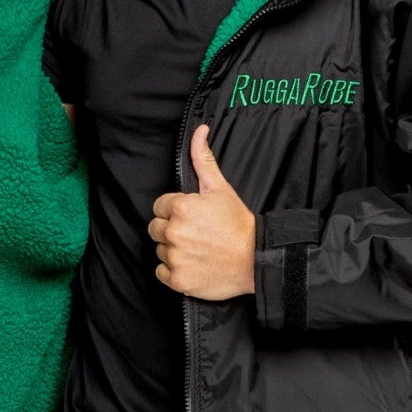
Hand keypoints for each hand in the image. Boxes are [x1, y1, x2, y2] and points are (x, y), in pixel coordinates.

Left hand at [148, 125, 256, 298]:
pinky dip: (173, 271)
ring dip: (173, 251)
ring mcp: (175, 257)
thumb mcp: (221, 188)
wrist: (255, 259)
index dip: (174, 211)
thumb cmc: (238, 224)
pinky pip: (161, 272)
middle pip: (156, 228)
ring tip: (197, 250)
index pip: (160, 206)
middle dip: (171, 230)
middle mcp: (174, 231)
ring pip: (160, 250)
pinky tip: (192, 265)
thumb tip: (199, 131)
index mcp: (180, 207)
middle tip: (195, 235)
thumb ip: (203, 159)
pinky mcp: (178, 279)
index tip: (193, 219)